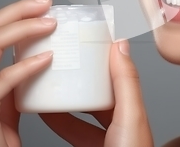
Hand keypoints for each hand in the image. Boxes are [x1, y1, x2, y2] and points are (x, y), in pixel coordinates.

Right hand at [0, 0, 56, 146]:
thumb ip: (20, 73)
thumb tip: (46, 50)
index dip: (17, 10)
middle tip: (47, 4)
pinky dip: (26, 65)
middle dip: (20, 10)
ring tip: (50, 25)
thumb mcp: (10, 96)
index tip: (44, 3)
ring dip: (25, 28)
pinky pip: (3, 80)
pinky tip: (46, 59)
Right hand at [39, 39, 153, 146]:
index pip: (118, 76)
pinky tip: (47, 113)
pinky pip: (72, 129)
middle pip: (97, 92)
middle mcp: (120, 122)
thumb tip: (121, 46)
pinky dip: (58, 120)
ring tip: (48, 82)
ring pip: (82, 111)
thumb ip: (126, 82)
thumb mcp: (129, 116)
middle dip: (80, 77)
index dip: (104, 59)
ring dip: (66, 97)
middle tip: (61, 61)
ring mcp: (106, 137)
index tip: (86, 43)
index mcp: (132, 110)